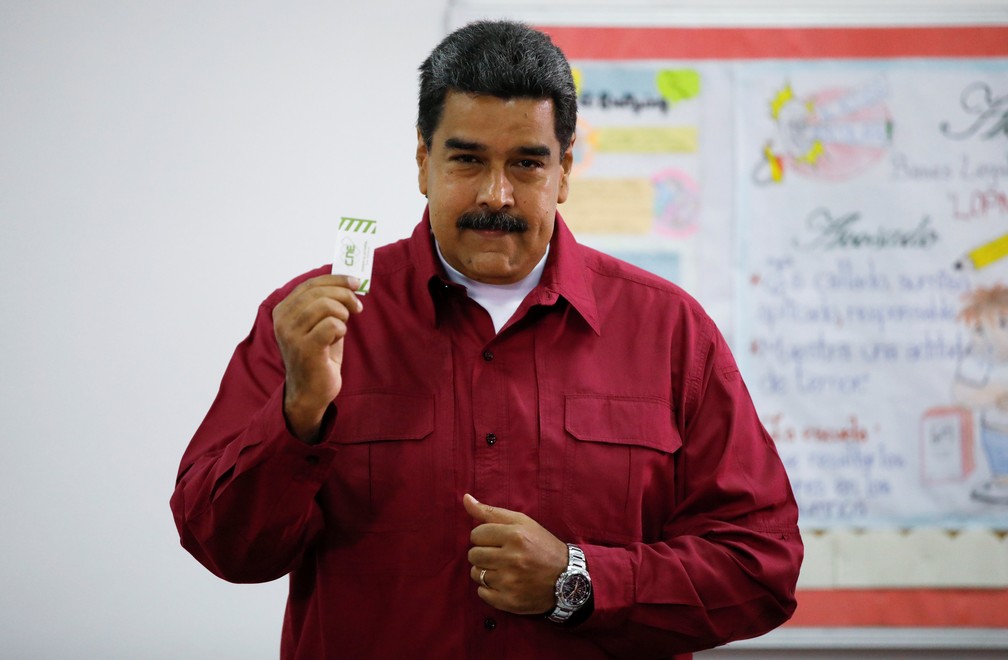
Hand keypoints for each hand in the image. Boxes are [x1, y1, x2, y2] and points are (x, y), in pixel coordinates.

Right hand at [272, 274, 362, 441]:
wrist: (311, 392)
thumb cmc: (318, 356)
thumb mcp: (319, 325)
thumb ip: (327, 304)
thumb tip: (348, 283)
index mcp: (282, 311)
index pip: (309, 284)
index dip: (334, 279)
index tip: (354, 282)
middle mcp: (282, 321)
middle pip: (318, 292)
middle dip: (344, 295)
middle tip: (357, 307)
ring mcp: (291, 335)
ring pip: (325, 306)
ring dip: (342, 314)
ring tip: (342, 328)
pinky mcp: (305, 349)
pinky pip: (331, 325)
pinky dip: (341, 329)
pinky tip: (337, 339)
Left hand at [464, 493, 567, 614]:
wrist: (567, 578)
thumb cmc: (542, 546)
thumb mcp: (522, 523)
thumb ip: (491, 512)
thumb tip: (465, 498)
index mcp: (515, 536)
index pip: (476, 534)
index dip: (484, 537)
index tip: (497, 541)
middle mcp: (511, 559)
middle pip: (473, 555)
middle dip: (483, 553)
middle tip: (500, 555)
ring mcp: (509, 582)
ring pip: (475, 574)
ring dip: (485, 571)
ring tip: (503, 569)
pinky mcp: (509, 601)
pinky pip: (481, 593)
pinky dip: (489, 589)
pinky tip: (504, 583)